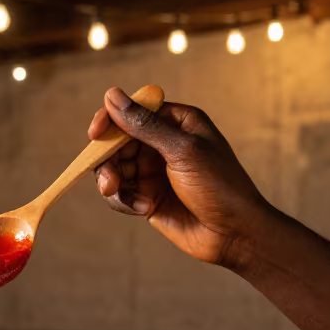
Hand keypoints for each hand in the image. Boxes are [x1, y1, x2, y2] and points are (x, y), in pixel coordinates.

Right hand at [90, 87, 272, 270]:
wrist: (235, 234)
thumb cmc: (219, 186)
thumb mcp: (182, 150)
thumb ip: (145, 125)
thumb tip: (111, 95)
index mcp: (177, 122)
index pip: (133, 111)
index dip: (111, 121)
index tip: (95, 135)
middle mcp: (163, 143)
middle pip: (117, 141)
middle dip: (108, 160)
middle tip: (109, 181)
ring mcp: (154, 171)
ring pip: (114, 168)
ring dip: (112, 182)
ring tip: (118, 194)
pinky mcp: (148, 196)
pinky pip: (121, 193)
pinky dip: (124, 200)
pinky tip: (144, 209)